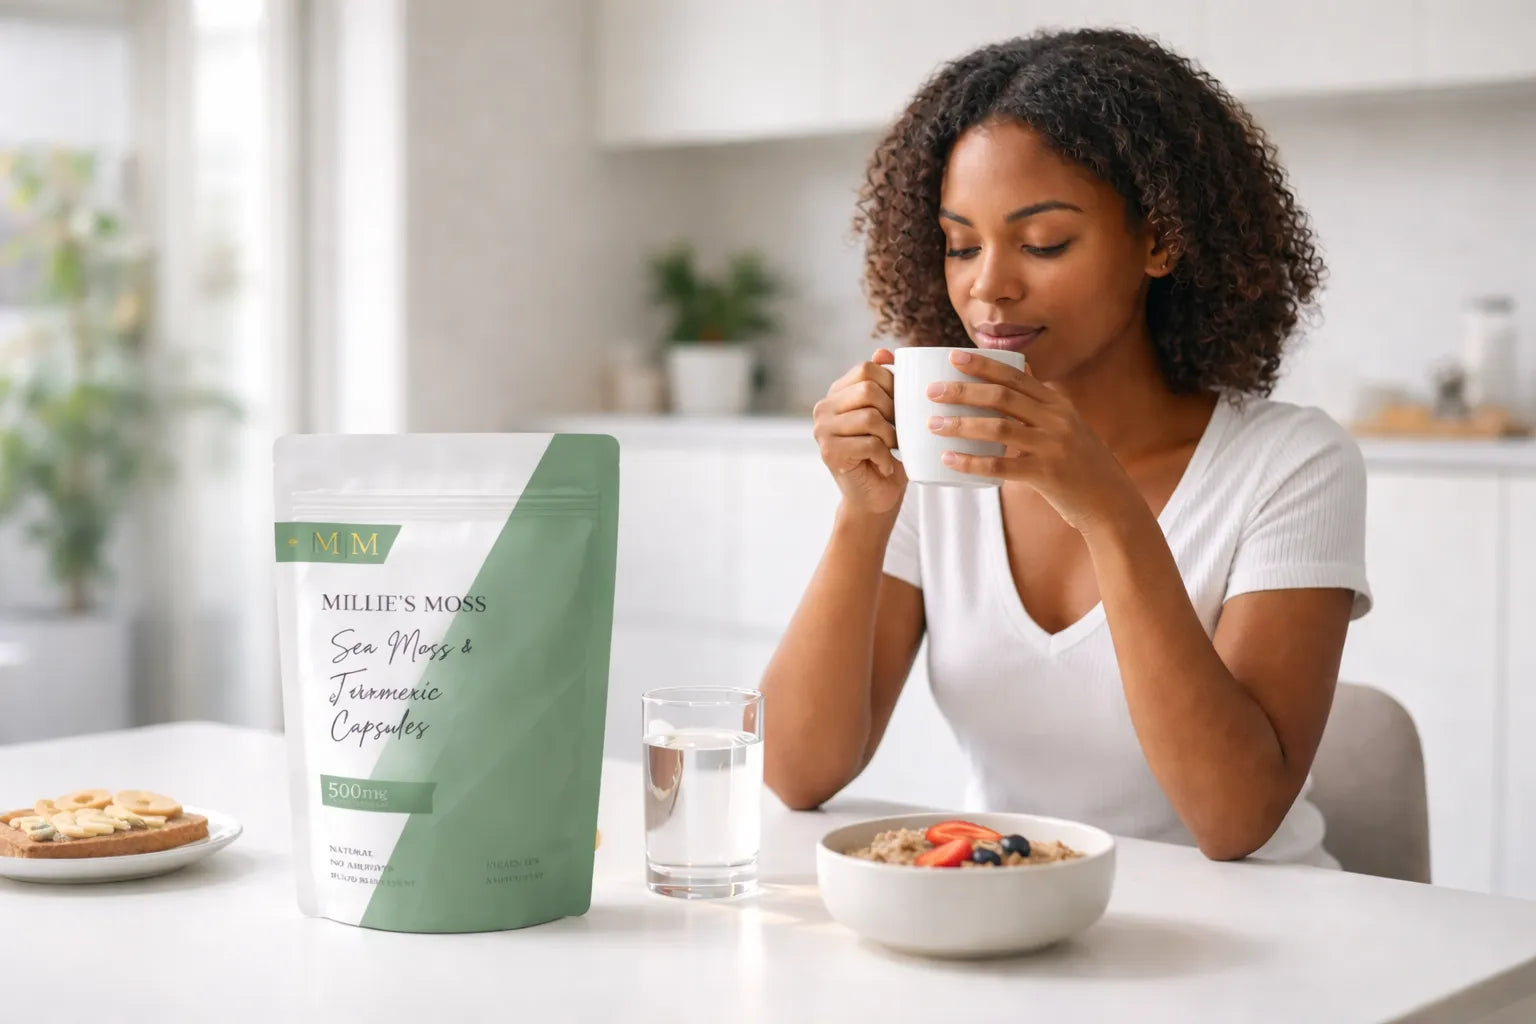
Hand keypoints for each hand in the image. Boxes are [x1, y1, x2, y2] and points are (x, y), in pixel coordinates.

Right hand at [812, 349, 907, 513]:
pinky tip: (885, 465)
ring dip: (891, 435)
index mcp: (836, 393)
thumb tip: (884, 351)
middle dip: (893, 411)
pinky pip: (870, 443)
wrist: (875, 497)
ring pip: (870, 417)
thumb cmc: (885, 453)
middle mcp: (823, 408)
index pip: (866, 369)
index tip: (900, 407)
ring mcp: (822, 431)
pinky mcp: (830, 453)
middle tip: (899, 431)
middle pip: (868, 390)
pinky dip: (886, 457)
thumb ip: (883, 383)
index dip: (891, 383)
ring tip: (893, 448)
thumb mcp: (888, 414)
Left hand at [923, 351, 1136, 532]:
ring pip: (999, 428)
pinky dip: (971, 462)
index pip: (1016, 375)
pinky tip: (948, 459)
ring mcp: (1052, 446)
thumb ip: (1042, 401)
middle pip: (1002, 396)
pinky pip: (1001, 466)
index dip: (983, 364)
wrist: (1111, 502)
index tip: (952, 356)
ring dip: (961, 424)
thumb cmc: (1081, 463)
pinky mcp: (1047, 475)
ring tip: (933, 424)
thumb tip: (1019, 367)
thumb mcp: (1068, 424)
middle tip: (931, 391)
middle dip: (963, 390)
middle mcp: (1057, 419)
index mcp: (1058, 404)